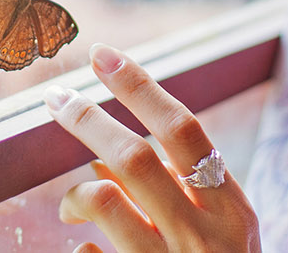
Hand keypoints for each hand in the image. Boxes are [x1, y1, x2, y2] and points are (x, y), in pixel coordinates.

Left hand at [43, 43, 261, 252]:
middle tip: (55, 97)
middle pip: (134, 156)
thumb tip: (104, 155)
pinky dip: (80, 244)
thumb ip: (181, 194)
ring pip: (103, 198)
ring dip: (77, 193)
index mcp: (232, 211)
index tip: (103, 55)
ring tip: (71, 209)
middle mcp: (204, 236)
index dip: (139, 87)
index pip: (184, 130)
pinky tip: (87, 248)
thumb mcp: (222, 236)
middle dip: (88, 119)